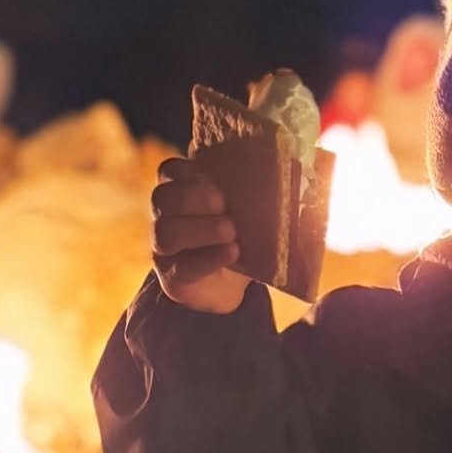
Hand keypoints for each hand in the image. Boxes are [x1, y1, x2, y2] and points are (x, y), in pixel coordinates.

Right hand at [151, 158, 251, 313]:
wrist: (229, 288)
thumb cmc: (237, 238)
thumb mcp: (246, 211)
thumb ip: (252, 190)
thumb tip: (289, 164)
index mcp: (179, 192)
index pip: (169, 170)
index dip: (188, 171)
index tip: (216, 178)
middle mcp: (164, 218)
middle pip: (162, 198)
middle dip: (194, 198)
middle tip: (225, 205)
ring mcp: (164, 250)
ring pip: (165, 233)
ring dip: (201, 229)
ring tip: (231, 232)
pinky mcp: (173, 277)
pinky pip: (182, 267)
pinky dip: (209, 258)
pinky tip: (232, 252)